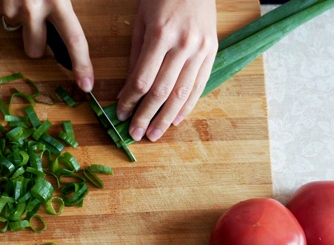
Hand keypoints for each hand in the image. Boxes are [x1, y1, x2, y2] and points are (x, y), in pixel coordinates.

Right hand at [0, 0, 93, 91]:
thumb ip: (64, 0)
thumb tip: (71, 17)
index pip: (74, 40)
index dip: (81, 65)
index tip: (86, 85)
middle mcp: (33, 7)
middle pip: (34, 50)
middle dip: (34, 40)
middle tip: (36, 17)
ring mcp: (9, 5)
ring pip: (14, 27)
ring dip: (17, 15)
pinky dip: (1, 1)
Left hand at [117, 0, 217, 141]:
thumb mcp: (142, 21)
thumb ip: (135, 57)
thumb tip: (127, 90)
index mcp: (160, 35)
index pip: (142, 79)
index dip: (130, 100)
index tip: (121, 113)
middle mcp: (183, 45)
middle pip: (161, 92)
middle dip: (146, 116)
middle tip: (135, 133)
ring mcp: (200, 50)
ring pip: (182, 94)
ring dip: (166, 118)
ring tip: (154, 134)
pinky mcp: (212, 52)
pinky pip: (199, 86)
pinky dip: (187, 106)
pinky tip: (176, 120)